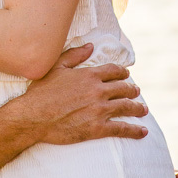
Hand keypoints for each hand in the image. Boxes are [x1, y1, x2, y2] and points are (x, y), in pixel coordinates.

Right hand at [20, 44, 148, 144]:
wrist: (34, 117)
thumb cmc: (42, 92)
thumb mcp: (57, 67)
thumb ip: (75, 55)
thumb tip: (90, 46)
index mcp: (89, 75)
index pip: (113, 71)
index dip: (122, 72)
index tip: (127, 75)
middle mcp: (98, 91)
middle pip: (123, 89)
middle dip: (132, 90)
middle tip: (137, 92)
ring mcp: (99, 110)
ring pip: (126, 107)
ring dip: (137, 108)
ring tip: (143, 109)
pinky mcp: (98, 129)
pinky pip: (122, 129)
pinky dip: (135, 130)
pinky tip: (143, 131)